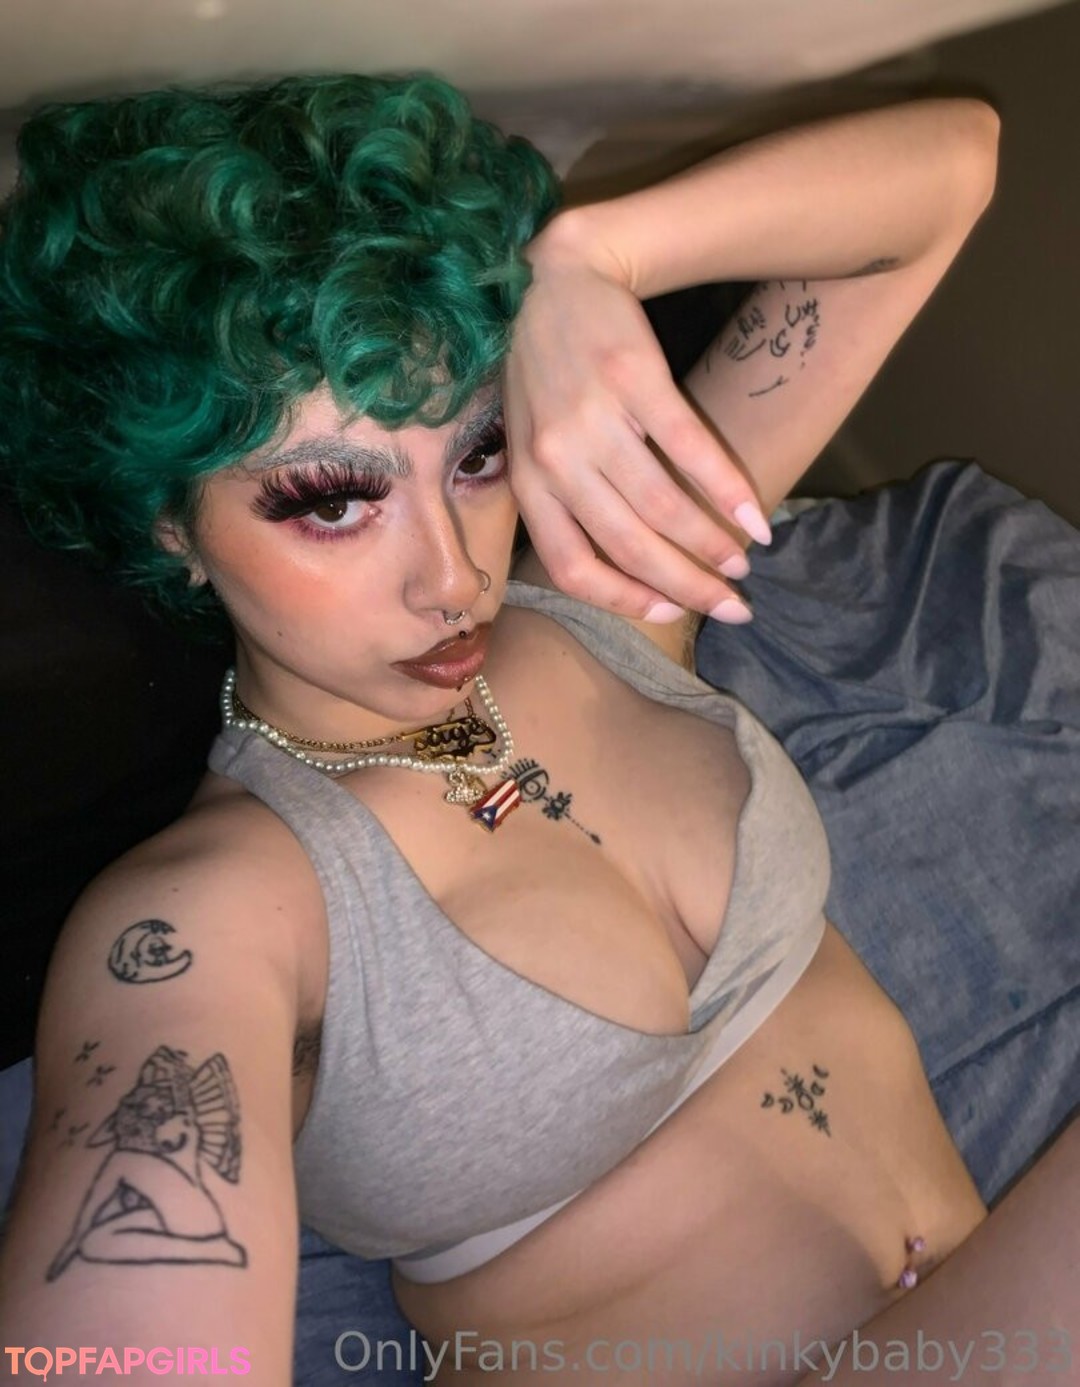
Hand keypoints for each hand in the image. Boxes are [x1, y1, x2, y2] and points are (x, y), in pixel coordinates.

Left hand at [503, 215, 771, 622]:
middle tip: (731, 608)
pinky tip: (756, 517)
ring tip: (744, 565)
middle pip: (627, 545)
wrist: (560, 276)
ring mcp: (593, 419)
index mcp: (529, 482)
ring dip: (711, 545)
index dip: (623, 600)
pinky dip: (728, 489)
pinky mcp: (635, 381)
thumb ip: (564, 497)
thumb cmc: (548, 370)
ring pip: (661, 505)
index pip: (572, 567)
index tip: (668, 611)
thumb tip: (625, 563)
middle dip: (686, 586)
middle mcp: (556, 459)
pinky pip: (688, 449)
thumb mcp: (534, 440)